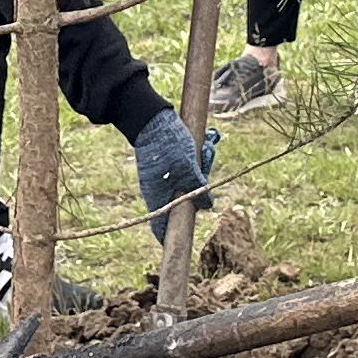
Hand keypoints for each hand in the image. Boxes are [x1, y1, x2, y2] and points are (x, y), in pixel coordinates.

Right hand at [133, 106, 211, 226]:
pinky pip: (182, 170)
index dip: (170, 236)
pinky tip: (202, 145)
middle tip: (205, 162)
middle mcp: (156, 190)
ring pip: (184, 183)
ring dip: (198, 169)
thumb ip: (198, 188)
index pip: (160, 227)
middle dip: (198, 189)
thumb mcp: (188, 167)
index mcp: (158, 197)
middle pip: (180, 202)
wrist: (150, 117)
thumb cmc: (168, 144)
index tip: (181, 240)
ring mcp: (158, 177)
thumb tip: (207, 206)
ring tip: (206, 148)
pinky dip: (193, 161)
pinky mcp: (162, 165)